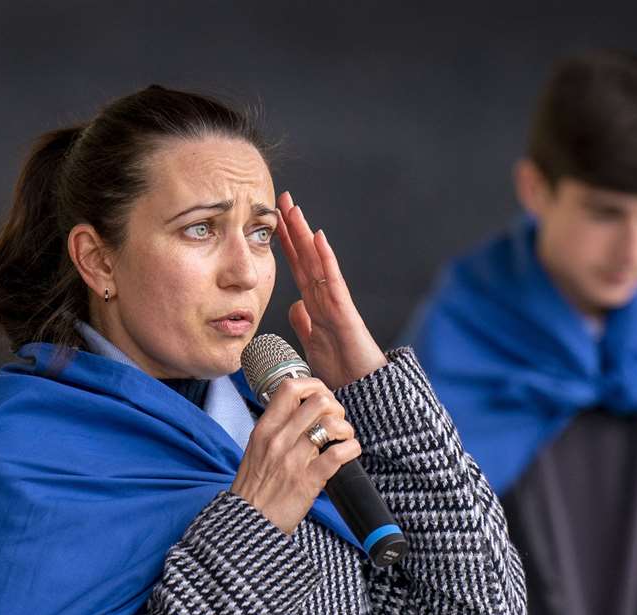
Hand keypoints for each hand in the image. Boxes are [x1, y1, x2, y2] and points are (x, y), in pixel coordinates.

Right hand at [232, 375, 359, 532]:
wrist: (249, 521)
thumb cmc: (255, 487)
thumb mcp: (256, 448)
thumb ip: (276, 427)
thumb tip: (300, 410)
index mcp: (265, 428)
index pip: (290, 388)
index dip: (314, 386)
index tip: (321, 397)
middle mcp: (278, 439)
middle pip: (317, 401)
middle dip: (336, 407)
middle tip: (336, 422)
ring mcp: (293, 459)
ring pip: (331, 425)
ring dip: (346, 430)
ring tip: (343, 439)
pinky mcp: (308, 480)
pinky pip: (338, 455)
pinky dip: (351, 449)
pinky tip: (349, 453)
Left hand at [274, 191, 386, 389]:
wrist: (365, 394)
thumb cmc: (342, 373)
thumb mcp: (313, 346)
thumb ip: (305, 324)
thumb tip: (295, 305)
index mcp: (315, 306)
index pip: (297, 268)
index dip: (285, 245)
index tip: (271, 221)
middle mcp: (325, 299)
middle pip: (306, 257)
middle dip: (293, 229)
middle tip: (281, 198)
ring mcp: (336, 304)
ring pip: (318, 262)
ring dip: (305, 235)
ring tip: (294, 209)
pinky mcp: (346, 314)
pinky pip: (334, 281)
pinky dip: (326, 259)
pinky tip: (318, 238)